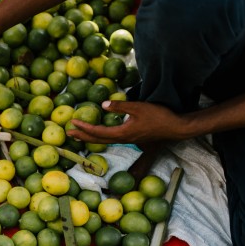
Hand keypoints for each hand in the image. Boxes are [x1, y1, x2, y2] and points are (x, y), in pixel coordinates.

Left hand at [67, 100, 190, 144]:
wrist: (175, 128)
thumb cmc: (159, 116)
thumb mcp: (139, 107)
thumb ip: (120, 107)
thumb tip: (102, 105)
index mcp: (122, 133)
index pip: (98, 132)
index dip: (84, 128)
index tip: (73, 124)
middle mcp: (122, 139)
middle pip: (97, 140)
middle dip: (82, 136)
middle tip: (69, 133)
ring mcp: (127, 140)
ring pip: (104, 140)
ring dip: (90, 137)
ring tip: (79, 135)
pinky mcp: (132, 137)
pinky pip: (111, 139)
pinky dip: (101, 136)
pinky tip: (100, 133)